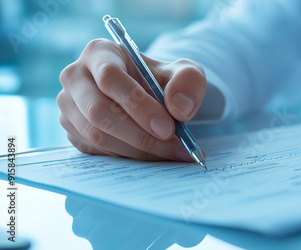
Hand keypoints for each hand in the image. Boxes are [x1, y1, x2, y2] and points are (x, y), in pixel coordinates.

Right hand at [57, 39, 206, 160]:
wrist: (149, 96)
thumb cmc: (162, 80)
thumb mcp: (184, 72)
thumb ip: (189, 82)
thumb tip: (179, 108)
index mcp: (100, 53)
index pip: (110, 78)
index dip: (138, 106)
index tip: (168, 127)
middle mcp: (75, 77)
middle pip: (100, 111)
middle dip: (141, 135)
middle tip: (173, 145)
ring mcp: (69, 106)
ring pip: (97, 135)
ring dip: (137, 150)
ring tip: (170, 152)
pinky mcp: (71, 131)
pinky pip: (96, 150)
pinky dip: (128, 157)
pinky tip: (152, 154)